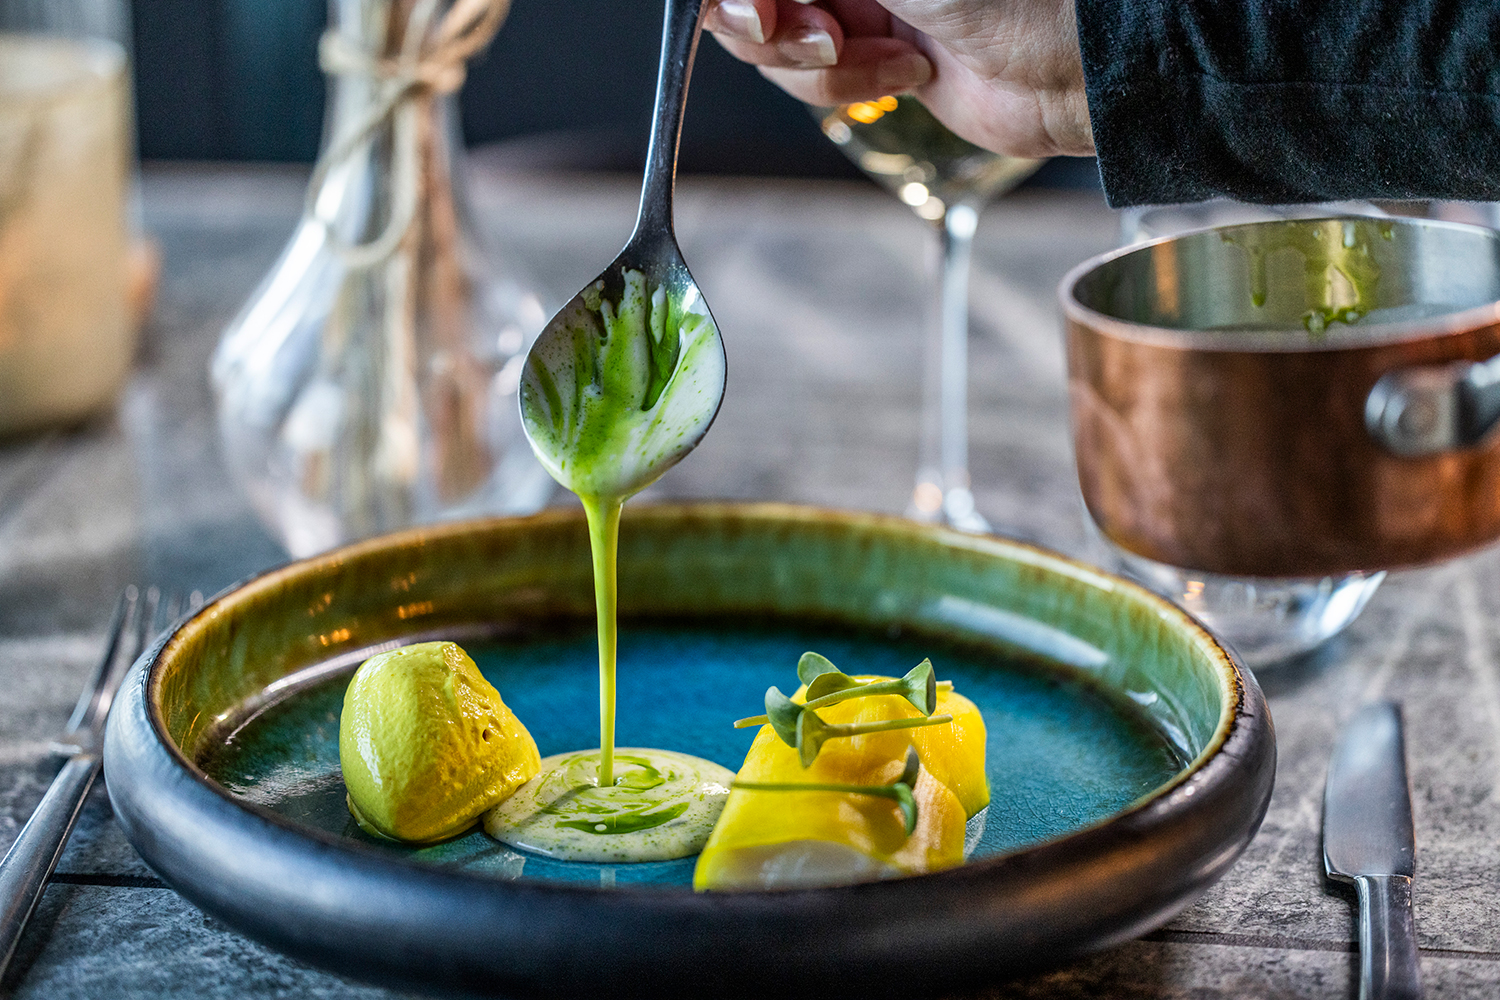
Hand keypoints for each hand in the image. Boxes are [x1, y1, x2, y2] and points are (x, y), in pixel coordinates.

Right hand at [703, 0, 1092, 158]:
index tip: (758, 9)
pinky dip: (850, 85)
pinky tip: (911, 71)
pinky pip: (816, 81)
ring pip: (773, 42)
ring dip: (814, 62)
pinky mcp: (874, 55)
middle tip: (813, 30)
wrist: (1075, 61)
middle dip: (772, 22)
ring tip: (872, 52)